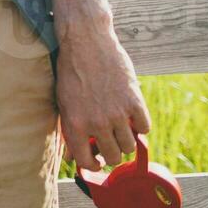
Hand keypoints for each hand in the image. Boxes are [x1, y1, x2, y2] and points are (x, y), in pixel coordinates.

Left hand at [55, 25, 152, 170]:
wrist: (86, 42)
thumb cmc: (71, 72)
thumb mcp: (63, 101)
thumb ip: (68, 130)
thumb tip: (71, 157)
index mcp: (74, 124)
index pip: (87, 162)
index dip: (93, 165)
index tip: (97, 162)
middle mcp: (96, 122)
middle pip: (113, 157)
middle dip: (111, 153)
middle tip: (109, 143)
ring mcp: (117, 113)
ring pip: (130, 146)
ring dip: (126, 141)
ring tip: (119, 128)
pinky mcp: (135, 101)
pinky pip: (145, 128)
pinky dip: (140, 125)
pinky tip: (131, 116)